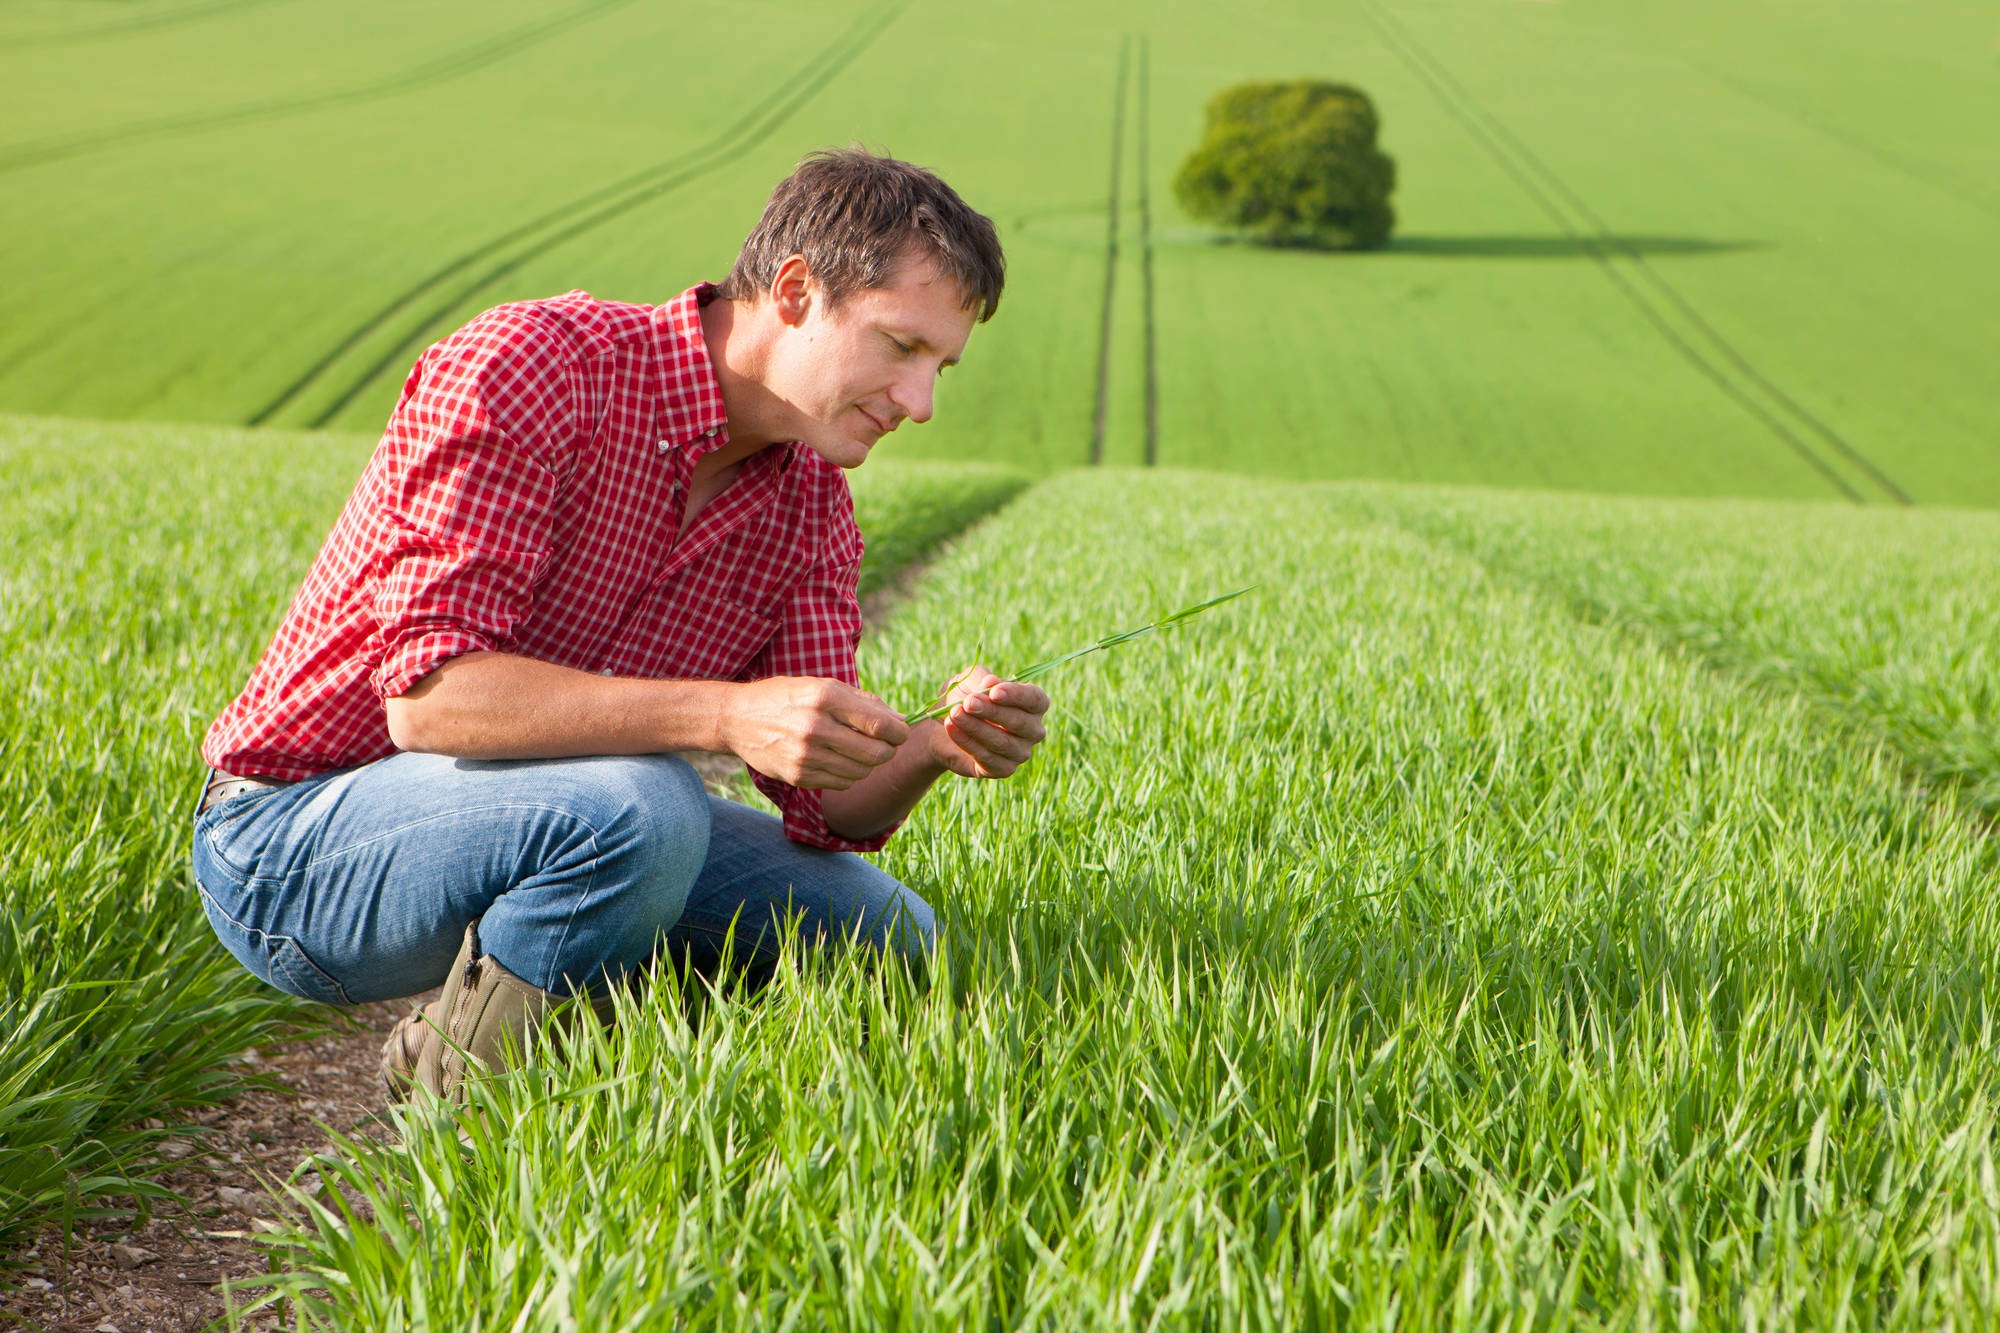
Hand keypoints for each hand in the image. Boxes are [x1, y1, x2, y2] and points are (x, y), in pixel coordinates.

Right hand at [721, 676, 908, 789]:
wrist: (739, 718)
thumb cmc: (788, 697)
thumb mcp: (823, 686)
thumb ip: (864, 702)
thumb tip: (902, 720)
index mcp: (825, 698)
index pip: (880, 725)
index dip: (899, 732)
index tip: (900, 732)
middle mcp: (815, 727)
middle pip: (876, 753)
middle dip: (888, 750)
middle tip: (884, 744)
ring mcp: (806, 755)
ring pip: (861, 771)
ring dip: (868, 764)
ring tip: (859, 751)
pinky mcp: (799, 776)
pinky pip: (842, 783)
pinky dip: (849, 775)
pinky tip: (840, 760)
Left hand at [927, 666, 1048, 779]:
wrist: (941, 726)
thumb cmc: (963, 698)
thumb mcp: (969, 681)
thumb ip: (981, 679)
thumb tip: (991, 682)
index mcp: (1033, 704)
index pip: (1036, 700)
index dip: (1016, 695)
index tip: (994, 692)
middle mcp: (1033, 730)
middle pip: (1020, 722)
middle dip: (992, 712)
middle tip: (968, 702)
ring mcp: (1020, 752)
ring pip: (1003, 742)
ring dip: (976, 727)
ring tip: (954, 714)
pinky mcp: (1003, 769)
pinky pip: (989, 758)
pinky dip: (968, 742)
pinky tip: (951, 728)